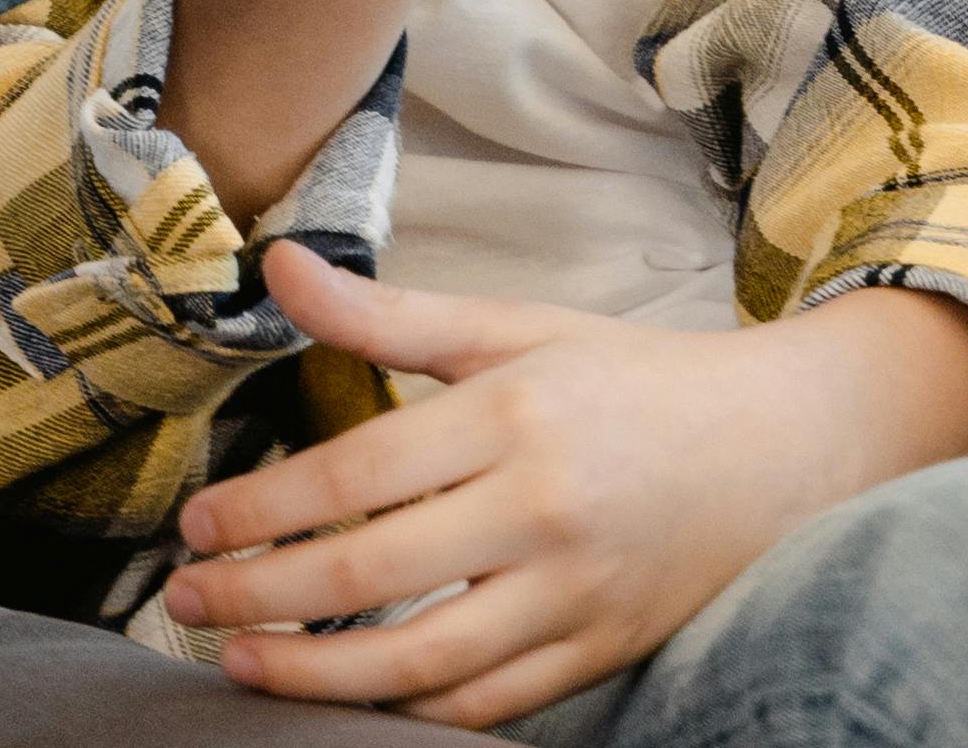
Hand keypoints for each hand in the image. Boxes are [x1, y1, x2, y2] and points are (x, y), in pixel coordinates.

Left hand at [159, 252, 967, 727]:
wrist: (781, 447)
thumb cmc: (631, 380)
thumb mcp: (514, 328)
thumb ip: (388, 314)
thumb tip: (279, 264)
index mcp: (514, 412)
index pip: (356, 474)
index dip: (262, 508)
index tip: (196, 523)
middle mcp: (542, 507)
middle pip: (370, 575)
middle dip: (260, 595)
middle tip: (186, 598)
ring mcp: (574, 592)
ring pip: (420, 661)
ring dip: (315, 675)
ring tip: (242, 662)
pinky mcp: (600, 651)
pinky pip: (486, 703)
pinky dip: (410, 711)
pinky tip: (348, 702)